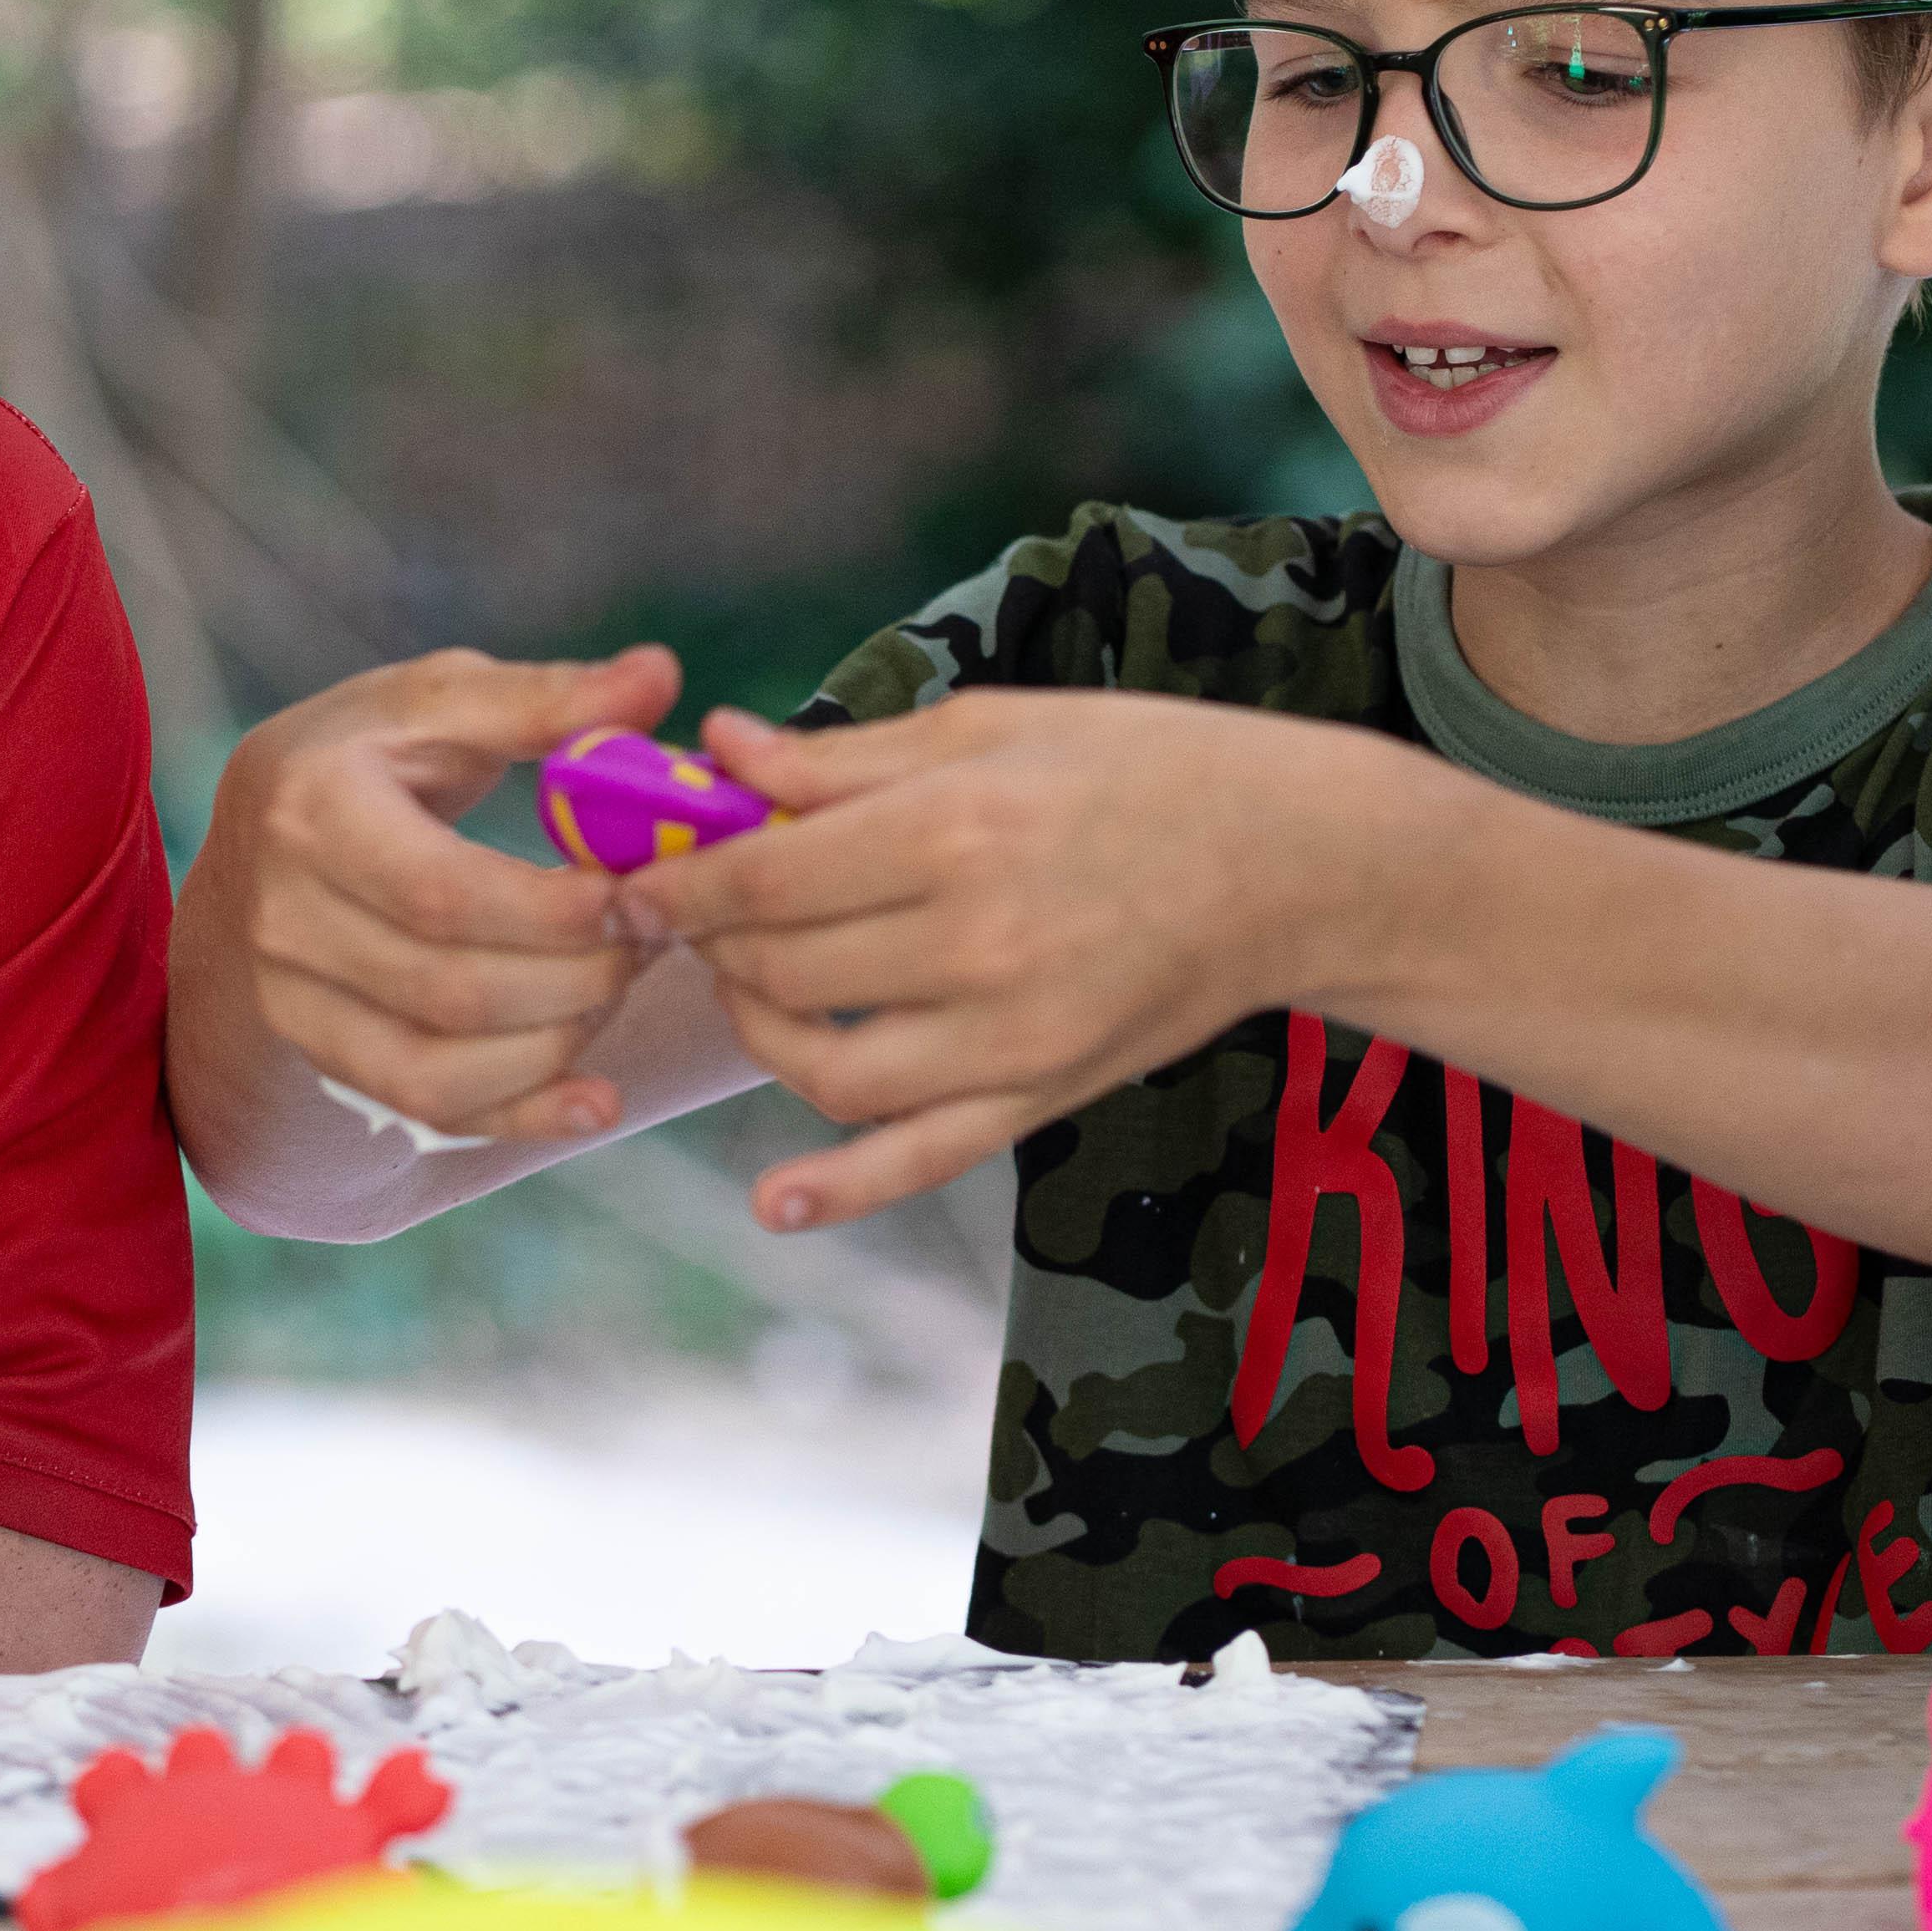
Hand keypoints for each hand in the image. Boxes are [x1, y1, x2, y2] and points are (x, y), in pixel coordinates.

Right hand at [187, 643, 679, 1143]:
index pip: (440, 891)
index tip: (639, 893)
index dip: (553, 914)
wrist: (263, 836)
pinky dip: (521, 1115)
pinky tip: (595, 1101)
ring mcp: (290, 994)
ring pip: (441, 1065)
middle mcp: (284, 912)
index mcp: (313, 804)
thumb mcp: (442, 702)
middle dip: (579, 978)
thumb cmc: (371, 753)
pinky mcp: (318, 1049)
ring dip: (561, 1041)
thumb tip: (658, 675)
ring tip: (620, 986)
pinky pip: (425, 1107)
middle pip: (452, 989)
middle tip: (652, 936)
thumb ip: (547, 699)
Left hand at [617, 692, 1410, 1226]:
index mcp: (959, 830)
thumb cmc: (1146, 767)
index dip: (676, 882)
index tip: (633, 876)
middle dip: (712, 941)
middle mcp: (979, 943)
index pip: (766, 877)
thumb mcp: (993, 728)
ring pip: (828, 1070)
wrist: (1298, 860)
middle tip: (692, 910)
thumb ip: (846, 757)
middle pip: (784, 968)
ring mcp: (1013, 1035)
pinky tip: (773, 1202)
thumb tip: (722, 748)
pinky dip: (841, 1189)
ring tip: (749, 985)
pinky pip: (923, 1159)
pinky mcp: (1044, 1094)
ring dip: (759, 1032)